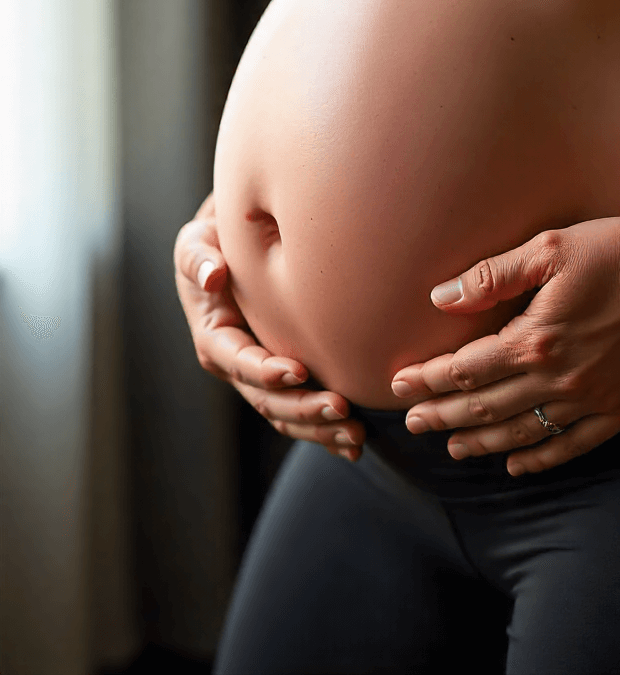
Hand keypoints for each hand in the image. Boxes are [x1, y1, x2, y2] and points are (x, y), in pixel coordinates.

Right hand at [173, 191, 365, 459]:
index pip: (239, 361)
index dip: (266, 370)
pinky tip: (355, 443)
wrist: (234, 250)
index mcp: (215, 338)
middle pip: (267, 400)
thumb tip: (212, 275)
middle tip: (343, 409)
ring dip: (319, 429)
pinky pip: (301, 415)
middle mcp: (236, 367)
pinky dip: (325, 432)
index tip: (300, 371)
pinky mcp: (283, 381)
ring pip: (286, 416)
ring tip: (356, 435)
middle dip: (303, 409)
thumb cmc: (215, 243)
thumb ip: (199, 258)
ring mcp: (260, 379)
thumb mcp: (198, 243)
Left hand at [390, 214, 619, 475]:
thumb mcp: (552, 248)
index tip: (399, 387)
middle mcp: (558, 378)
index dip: (428, 380)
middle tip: (413, 424)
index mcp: (535, 338)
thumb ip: (493, 277)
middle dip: (443, 416)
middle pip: (485, 406)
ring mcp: (591, 400)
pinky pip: (572, 445)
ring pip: (522, 432)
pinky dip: (540, 459)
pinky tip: (516, 465)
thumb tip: (440, 298)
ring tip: (453, 448)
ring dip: (481, 442)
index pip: (464, 368)